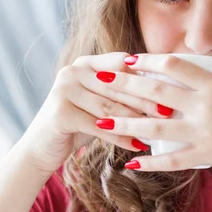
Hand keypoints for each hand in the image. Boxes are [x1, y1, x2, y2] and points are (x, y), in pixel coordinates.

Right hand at [20, 53, 171, 175]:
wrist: (41, 148)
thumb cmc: (78, 122)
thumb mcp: (99, 101)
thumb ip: (120, 90)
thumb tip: (161, 88)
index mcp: (84, 62)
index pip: (121, 62)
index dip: (146, 74)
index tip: (169, 86)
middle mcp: (72, 71)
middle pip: (118, 86)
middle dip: (146, 99)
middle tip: (169, 111)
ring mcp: (63, 90)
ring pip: (110, 107)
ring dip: (137, 120)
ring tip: (158, 129)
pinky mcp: (60, 113)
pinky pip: (100, 127)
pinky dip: (121, 137)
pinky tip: (139, 144)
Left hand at [91, 54, 211, 180]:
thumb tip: (190, 83)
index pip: (173, 65)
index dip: (147, 61)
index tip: (128, 59)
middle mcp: (206, 106)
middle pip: (156, 91)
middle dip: (125, 84)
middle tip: (101, 78)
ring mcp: (204, 132)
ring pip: (155, 126)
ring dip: (126, 122)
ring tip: (102, 120)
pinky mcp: (207, 156)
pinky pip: (172, 160)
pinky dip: (150, 161)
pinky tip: (131, 162)